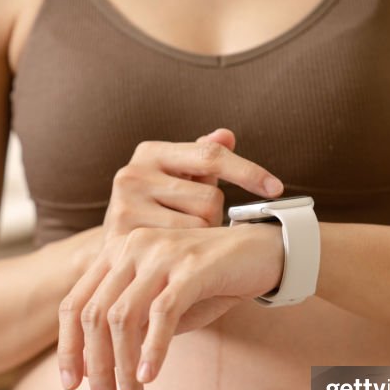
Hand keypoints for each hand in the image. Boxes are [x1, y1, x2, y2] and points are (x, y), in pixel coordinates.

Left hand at [57, 223, 283, 389]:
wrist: (264, 252)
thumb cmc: (211, 282)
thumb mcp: (164, 303)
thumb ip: (134, 325)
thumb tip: (103, 368)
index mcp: (117, 252)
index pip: (76, 303)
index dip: (69, 347)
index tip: (71, 385)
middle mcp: (132, 247)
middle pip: (95, 315)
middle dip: (96, 367)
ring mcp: (160, 254)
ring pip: (124, 318)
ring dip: (123, 367)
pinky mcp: (191, 267)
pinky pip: (162, 313)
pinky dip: (152, 349)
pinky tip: (150, 377)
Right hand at [103, 129, 283, 236]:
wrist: (113, 250)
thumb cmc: (157, 208)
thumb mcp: (179, 179)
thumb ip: (204, 157)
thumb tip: (227, 134)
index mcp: (150, 151)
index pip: (211, 155)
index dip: (248, 172)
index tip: (277, 189)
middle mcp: (132, 173)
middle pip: (209, 198)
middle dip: (214, 215)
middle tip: (195, 222)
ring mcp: (124, 206)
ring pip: (199, 226)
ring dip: (201, 236)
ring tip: (180, 237)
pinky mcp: (121, 238)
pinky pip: (181, 249)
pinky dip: (187, 254)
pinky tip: (172, 253)